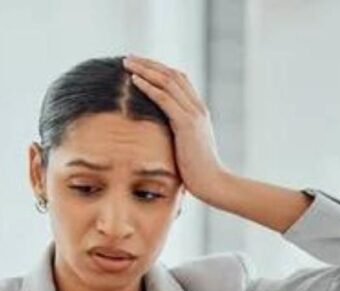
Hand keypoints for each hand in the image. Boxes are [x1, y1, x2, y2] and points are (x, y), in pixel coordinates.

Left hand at [123, 54, 226, 203]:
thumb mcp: (186, 148)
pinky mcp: (187, 124)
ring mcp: (194, 114)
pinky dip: (149, 87)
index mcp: (198, 111)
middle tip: (128, 58)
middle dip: (149, 64)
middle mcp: (197, 107)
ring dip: (145, 70)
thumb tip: (159, 137)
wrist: (213, 183)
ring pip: (168, 81)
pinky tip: (135, 80)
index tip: (139, 66)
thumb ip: (176, 136)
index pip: (179, 80)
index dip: (158, 69)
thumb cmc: (197, 172)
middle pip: (172, 74)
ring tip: (127, 63)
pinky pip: (165, 99)